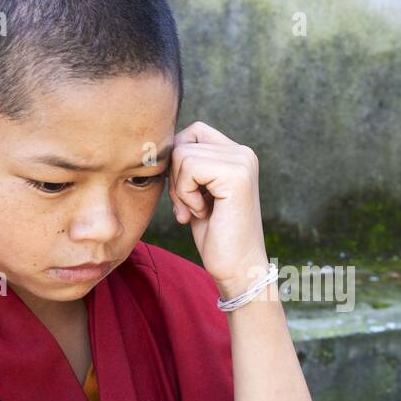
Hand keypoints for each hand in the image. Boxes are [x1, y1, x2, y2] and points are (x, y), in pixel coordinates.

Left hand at [168, 121, 269, 298]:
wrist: (237, 269)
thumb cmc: (216, 236)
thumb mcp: (198, 193)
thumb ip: (187, 166)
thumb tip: (157, 146)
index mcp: (237, 154)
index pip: (192, 132)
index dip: (177, 162)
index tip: (186, 195)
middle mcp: (243, 153)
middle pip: (183, 142)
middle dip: (176, 177)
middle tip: (189, 207)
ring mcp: (242, 162)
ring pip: (182, 154)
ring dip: (180, 189)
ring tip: (197, 212)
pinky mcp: (236, 175)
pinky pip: (188, 168)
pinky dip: (186, 195)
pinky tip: (202, 213)